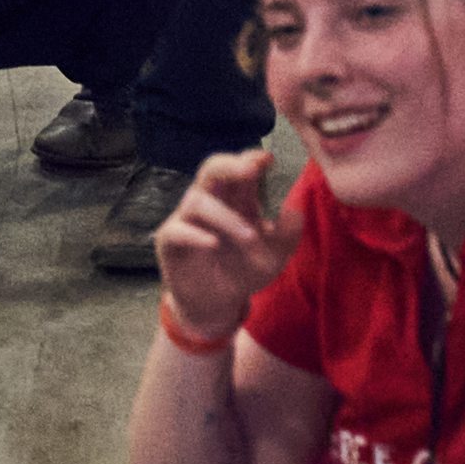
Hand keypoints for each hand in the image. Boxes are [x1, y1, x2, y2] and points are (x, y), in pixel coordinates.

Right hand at [151, 148, 296, 343]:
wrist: (218, 305)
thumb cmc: (244, 270)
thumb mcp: (275, 256)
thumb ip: (287, 234)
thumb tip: (294, 211)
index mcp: (235, 198)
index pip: (239, 168)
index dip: (251, 158)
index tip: (268, 160)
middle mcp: (210, 201)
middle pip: (211, 169)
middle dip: (230, 166)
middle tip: (251, 170)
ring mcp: (187, 219)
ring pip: (197, 200)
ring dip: (225, 217)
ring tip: (249, 238)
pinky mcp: (170, 241)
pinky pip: (177, 230)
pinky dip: (195, 235)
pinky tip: (213, 244)